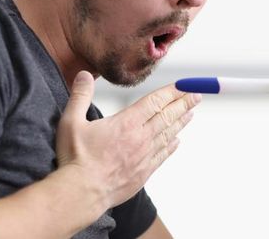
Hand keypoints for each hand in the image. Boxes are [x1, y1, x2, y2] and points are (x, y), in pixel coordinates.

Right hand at [55, 71, 200, 206]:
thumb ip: (80, 96)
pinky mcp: (144, 172)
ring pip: (168, 134)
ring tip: (191, 113)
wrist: (83, 193)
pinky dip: (171, 145)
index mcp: (126, 123)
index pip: (155, 102)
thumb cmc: (75, 159)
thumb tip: (84, 75)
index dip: (171, 92)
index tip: (184, 85)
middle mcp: (140, 138)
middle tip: (197, 95)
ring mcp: (144, 156)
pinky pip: (163, 155)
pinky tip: (177, 141)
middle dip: (183, 104)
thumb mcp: (71, 122)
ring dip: (180, 122)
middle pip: (167, 116)